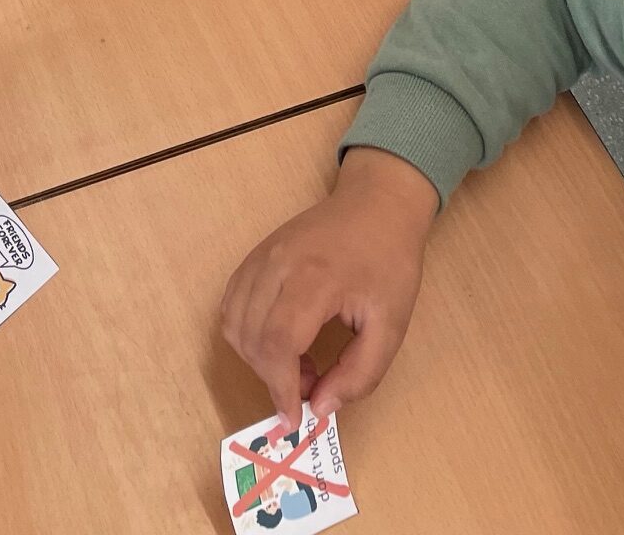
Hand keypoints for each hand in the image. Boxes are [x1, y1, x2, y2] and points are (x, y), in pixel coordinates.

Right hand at [220, 147, 437, 426]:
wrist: (376, 205)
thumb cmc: (388, 264)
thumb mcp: (391, 327)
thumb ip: (359, 374)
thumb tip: (320, 407)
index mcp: (315, 280)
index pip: (278, 342)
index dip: (280, 387)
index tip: (295, 417)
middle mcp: (278, 264)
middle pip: (250, 335)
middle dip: (271, 376)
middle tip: (309, 384)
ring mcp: (262, 255)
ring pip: (233, 320)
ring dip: (256, 356)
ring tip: (296, 361)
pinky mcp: (256, 253)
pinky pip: (232, 300)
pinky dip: (245, 331)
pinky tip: (278, 338)